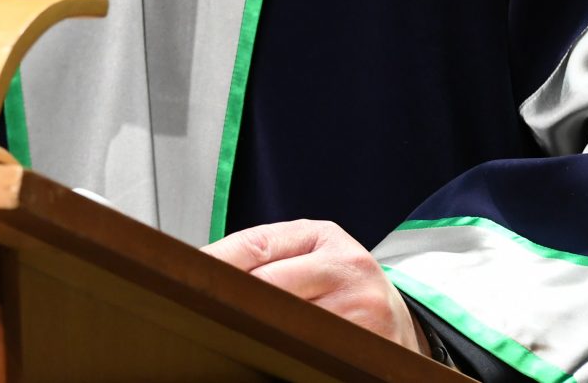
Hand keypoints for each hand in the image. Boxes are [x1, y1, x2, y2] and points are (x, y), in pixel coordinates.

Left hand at [201, 218, 423, 351]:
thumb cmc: (344, 288)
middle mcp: (347, 267)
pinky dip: (288, 349)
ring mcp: (361, 308)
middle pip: (268, 285)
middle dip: (234, 297)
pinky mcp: (369, 343)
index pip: (256, 244)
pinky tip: (275, 348)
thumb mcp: (313, 257)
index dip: (217, 261)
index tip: (184, 273)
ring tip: (237, 329)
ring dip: (260, 328)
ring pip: (287, 320)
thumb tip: (204, 267)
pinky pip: (312, 348)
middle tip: (201, 306)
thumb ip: (267, 256)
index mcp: (325, 237)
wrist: (403, 327)